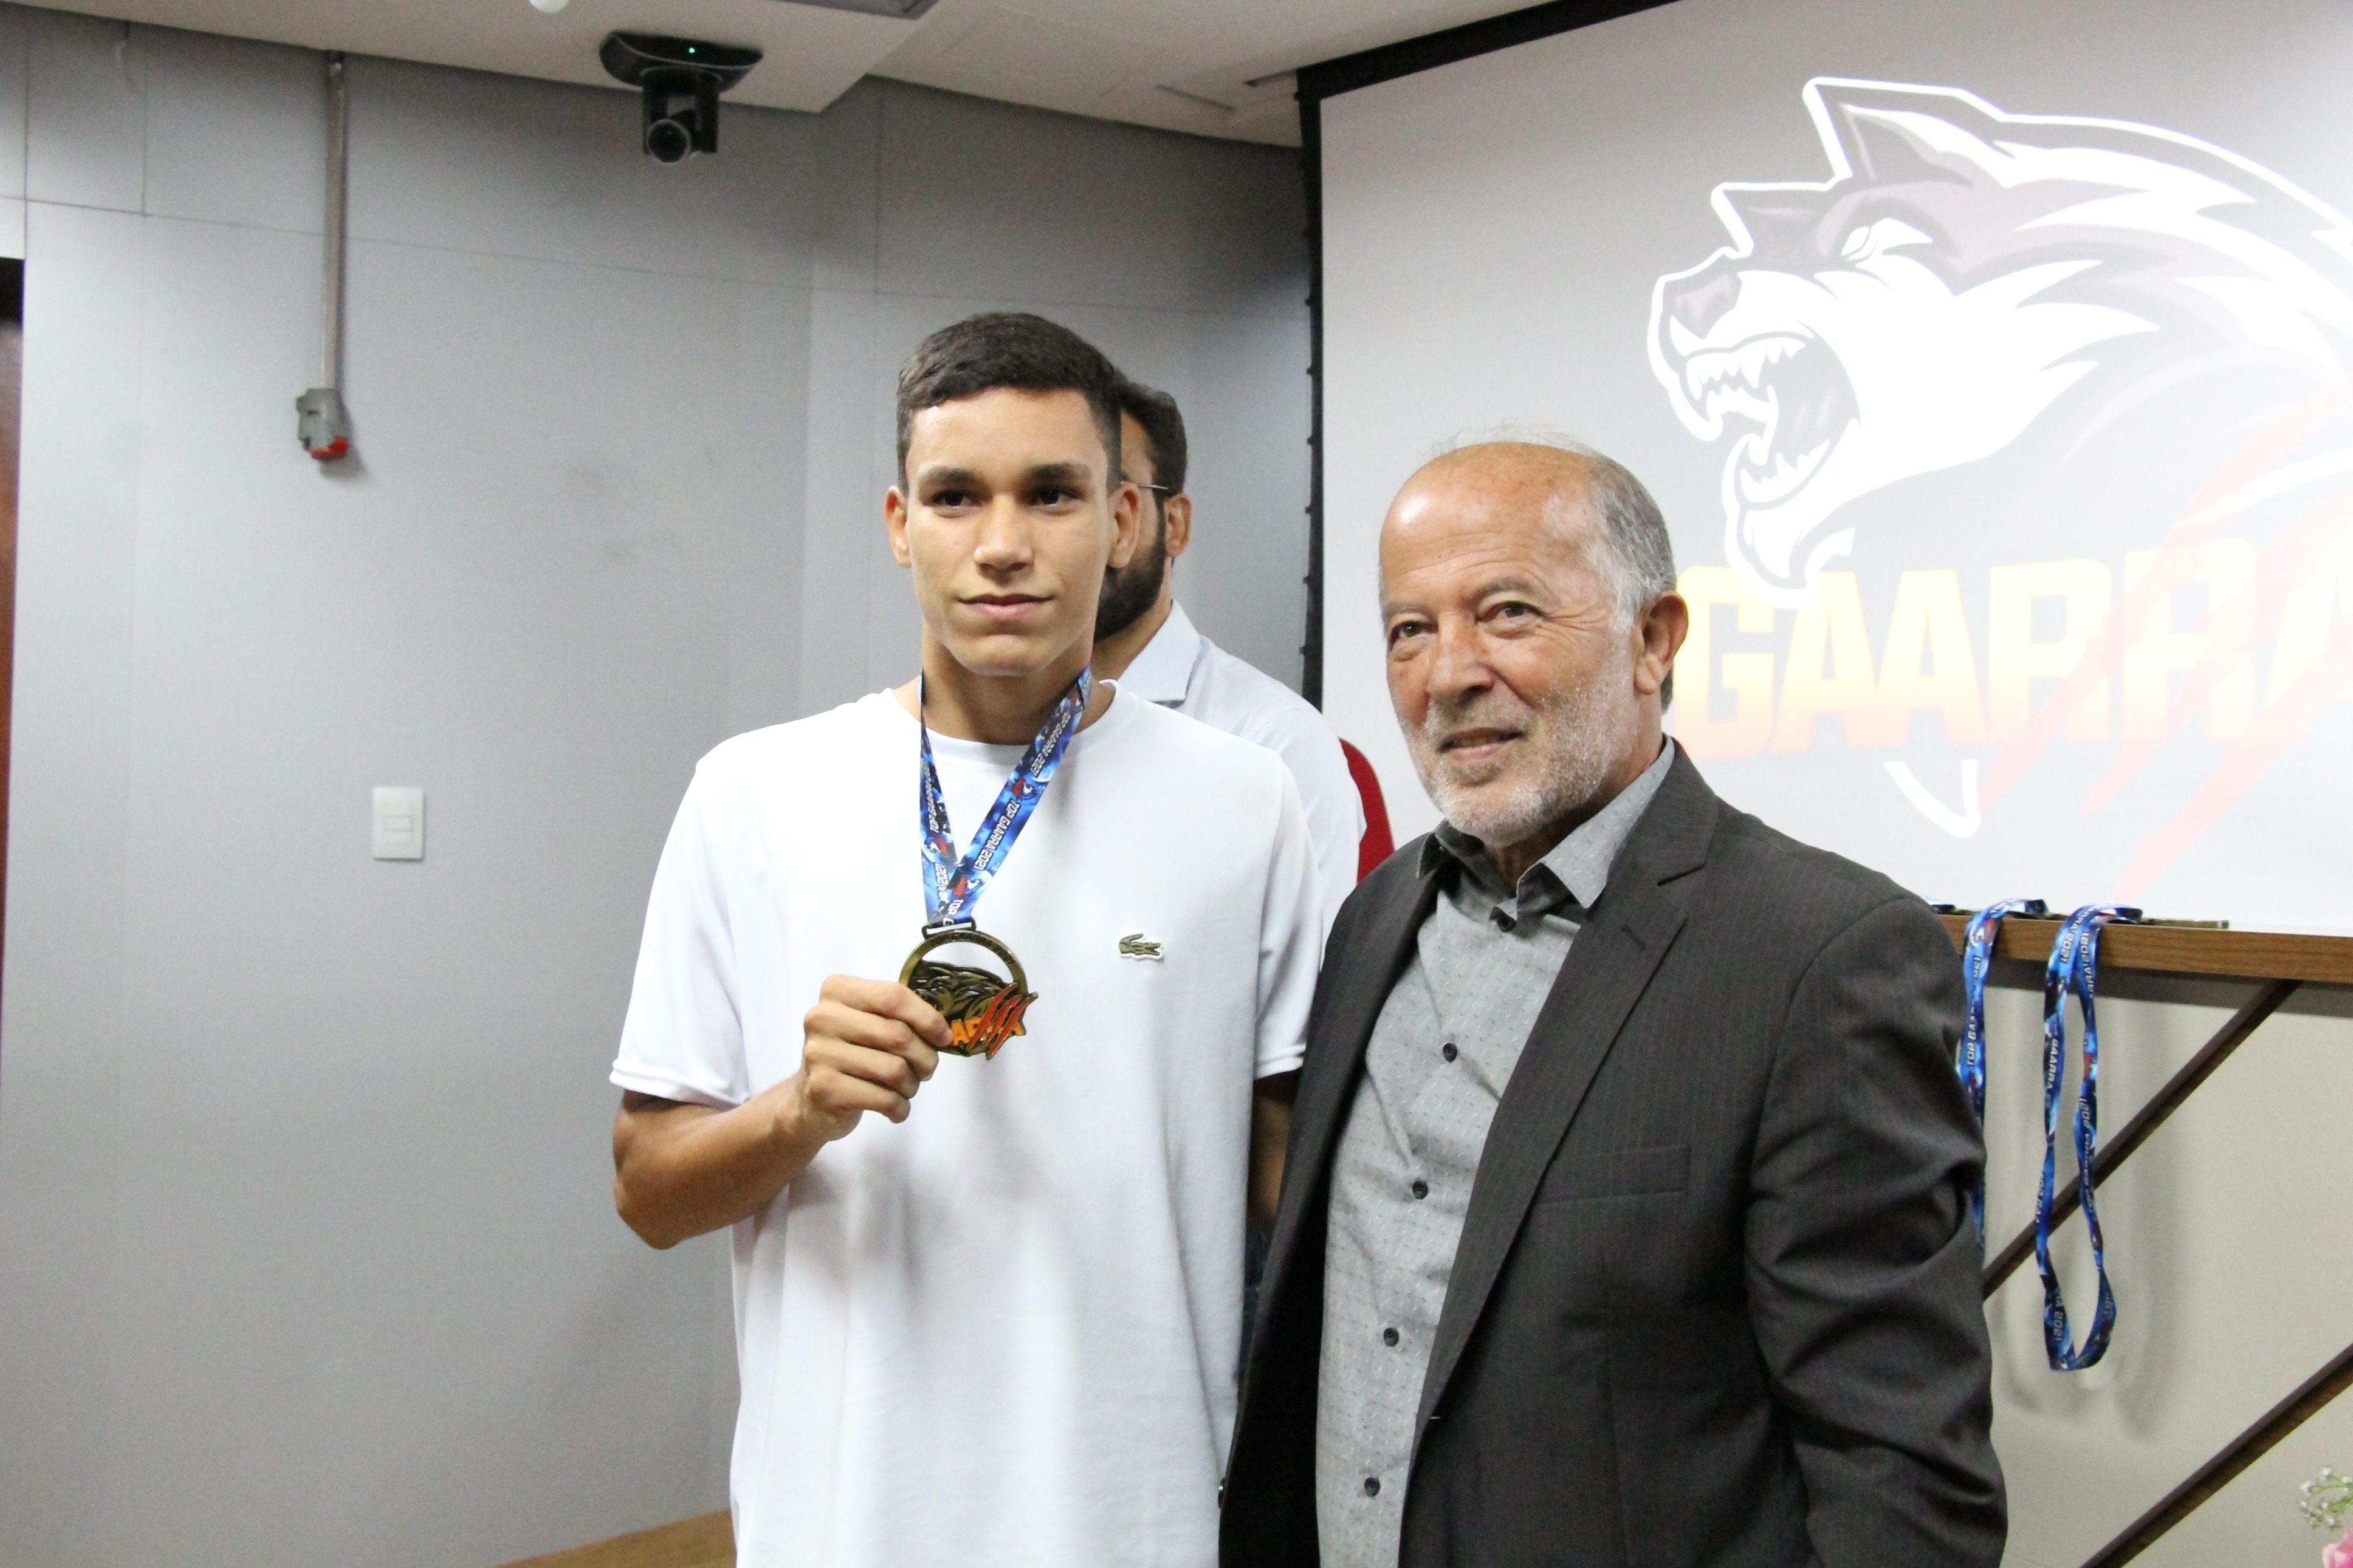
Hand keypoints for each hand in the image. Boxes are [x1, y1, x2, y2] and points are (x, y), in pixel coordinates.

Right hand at [785, 974, 950, 1143]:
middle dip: (925, 1057)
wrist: (810, 1100)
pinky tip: (895, 1108)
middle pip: (898, 1034)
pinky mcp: (824, 1088)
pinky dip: (899, 1107)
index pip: (893, 996)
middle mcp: (823, 1017)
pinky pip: (883, 1098)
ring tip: (906, 1089)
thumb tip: (944, 1033)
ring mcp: (820, 1053)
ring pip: (894, 1069)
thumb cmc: (850, 1055)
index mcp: (837, 990)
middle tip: (926, 1069)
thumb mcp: (868, 1024)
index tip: (944, 1037)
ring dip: (912, 1085)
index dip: (927, 1018)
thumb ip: (900, 1017)